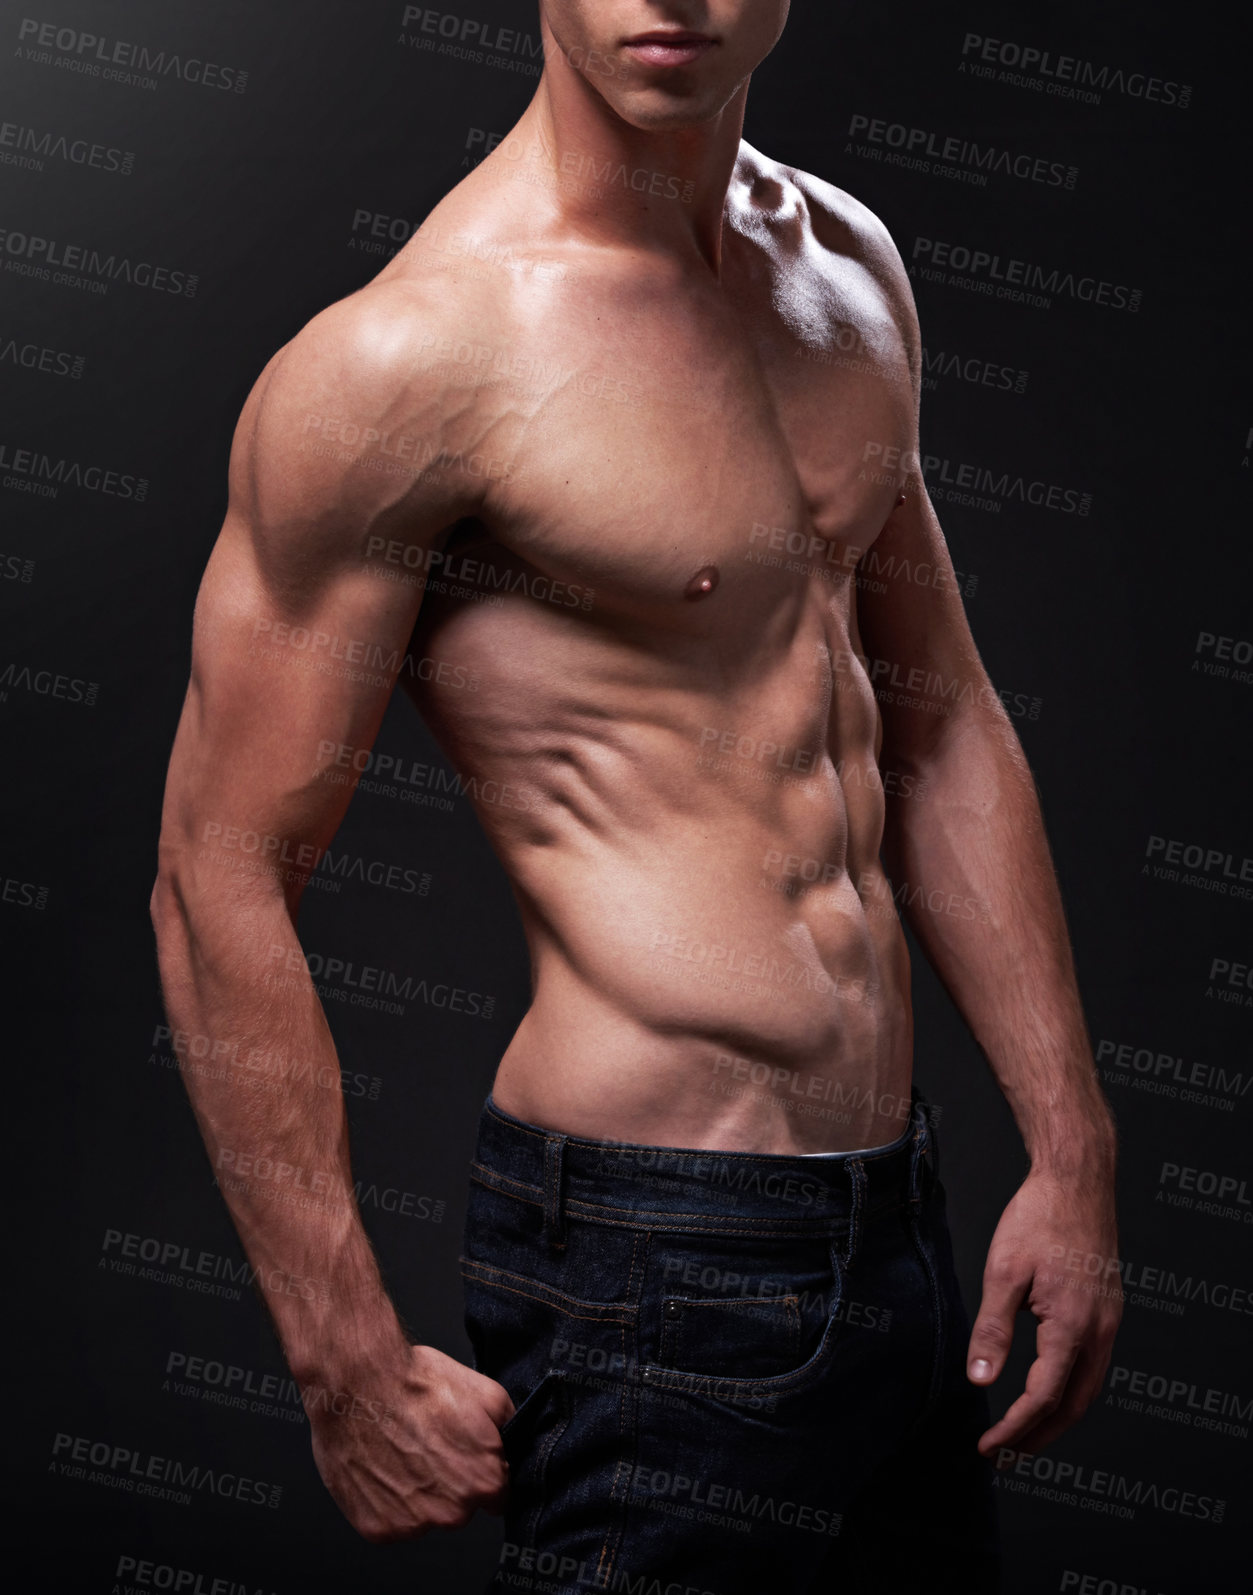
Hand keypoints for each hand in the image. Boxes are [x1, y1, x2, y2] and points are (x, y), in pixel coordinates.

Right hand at [307, 1342, 515, 1541]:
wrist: (358, 1386)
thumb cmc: (416, 1385)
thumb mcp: (486, 1392)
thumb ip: (508, 1427)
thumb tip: (512, 1443)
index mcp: (485, 1482)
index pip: (497, 1495)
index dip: (481, 1471)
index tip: (464, 1455)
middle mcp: (453, 1513)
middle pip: (461, 1508)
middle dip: (451, 1482)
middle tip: (429, 1446)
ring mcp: (414, 1525)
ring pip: (425, 1515)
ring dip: (418, 1493)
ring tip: (401, 1451)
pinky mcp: (380, 1529)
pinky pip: (392, 1521)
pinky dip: (387, 1501)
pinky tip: (382, 1466)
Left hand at [966, 1167, 1121, 1457]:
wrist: (1077, 1179)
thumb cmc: (1038, 1217)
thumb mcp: (1003, 1271)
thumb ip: (992, 1329)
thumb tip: (979, 1379)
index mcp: (1073, 1325)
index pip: (1044, 1396)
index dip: (1015, 1428)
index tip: (988, 1447)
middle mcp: (1100, 1330)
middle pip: (1074, 1406)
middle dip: (1039, 1438)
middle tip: (1004, 1457)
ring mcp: (1109, 1320)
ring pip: (1088, 1389)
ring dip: (1056, 1418)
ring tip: (1022, 1435)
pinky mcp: (1108, 1309)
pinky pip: (1093, 1365)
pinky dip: (1070, 1390)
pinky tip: (1048, 1390)